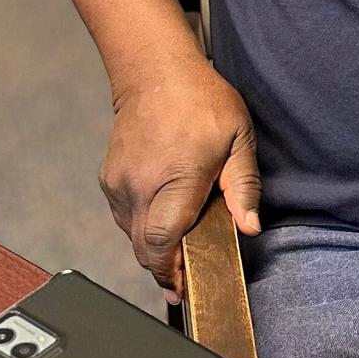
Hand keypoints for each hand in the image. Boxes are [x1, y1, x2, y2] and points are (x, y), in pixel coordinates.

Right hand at [99, 58, 262, 303]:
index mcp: (176, 176)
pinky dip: (141, 226)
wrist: (155, 72)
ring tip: (178, 245)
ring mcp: (119, 182)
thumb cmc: (202, 100)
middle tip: (184, 278)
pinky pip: (124, 217)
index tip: (184, 286)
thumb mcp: (239, 137)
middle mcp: (140, 184)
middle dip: (164, 268)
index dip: (171, 270)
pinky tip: (163, 216)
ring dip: (153, 246)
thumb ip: (244, 186)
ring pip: (131, 235)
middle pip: (144, 247)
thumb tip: (249, 227)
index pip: (163, 240)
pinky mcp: (109, 179)